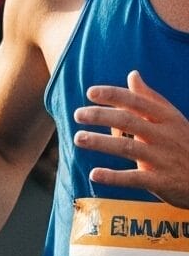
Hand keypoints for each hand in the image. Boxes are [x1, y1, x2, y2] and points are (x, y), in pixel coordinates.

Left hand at [74, 70, 188, 205]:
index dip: (114, 95)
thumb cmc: (184, 143)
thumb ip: (149, 99)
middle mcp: (164, 136)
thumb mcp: (172, 119)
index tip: (90, 92)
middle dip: (101, 116)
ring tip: (78, 138)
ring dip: (101, 142)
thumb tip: (132, 74)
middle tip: (78, 114)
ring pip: (128, 148)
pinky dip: (113, 177)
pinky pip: (134, 178)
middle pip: (129, 121)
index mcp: (167, 118)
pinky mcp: (161, 181)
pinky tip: (93, 174)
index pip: (137, 102)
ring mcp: (163, 159)